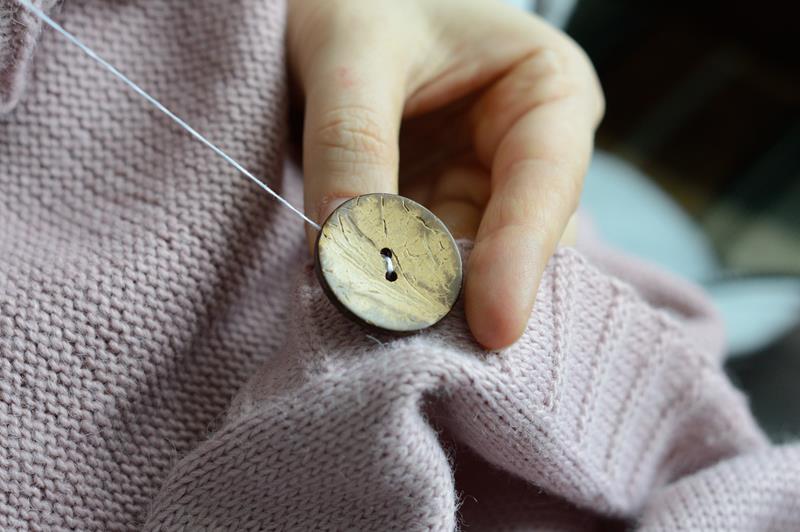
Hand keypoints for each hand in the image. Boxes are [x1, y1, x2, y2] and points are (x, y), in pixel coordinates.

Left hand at [288, 0, 602, 348]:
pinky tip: (371, 307)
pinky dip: (399, 288)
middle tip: (423, 343)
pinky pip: (427, 266)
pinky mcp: (438, 215)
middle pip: (516, 241)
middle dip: (467, 290)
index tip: (495, 326)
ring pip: (472, 266)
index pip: (547, 182)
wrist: (334, 7)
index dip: (521, 255)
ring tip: (388, 330)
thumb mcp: (353, 51)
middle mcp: (527, 153)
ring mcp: (482, 190)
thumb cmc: (363, 2)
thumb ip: (352, 141)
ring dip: (428, 298)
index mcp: (547, 91)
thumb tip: (346, 249)